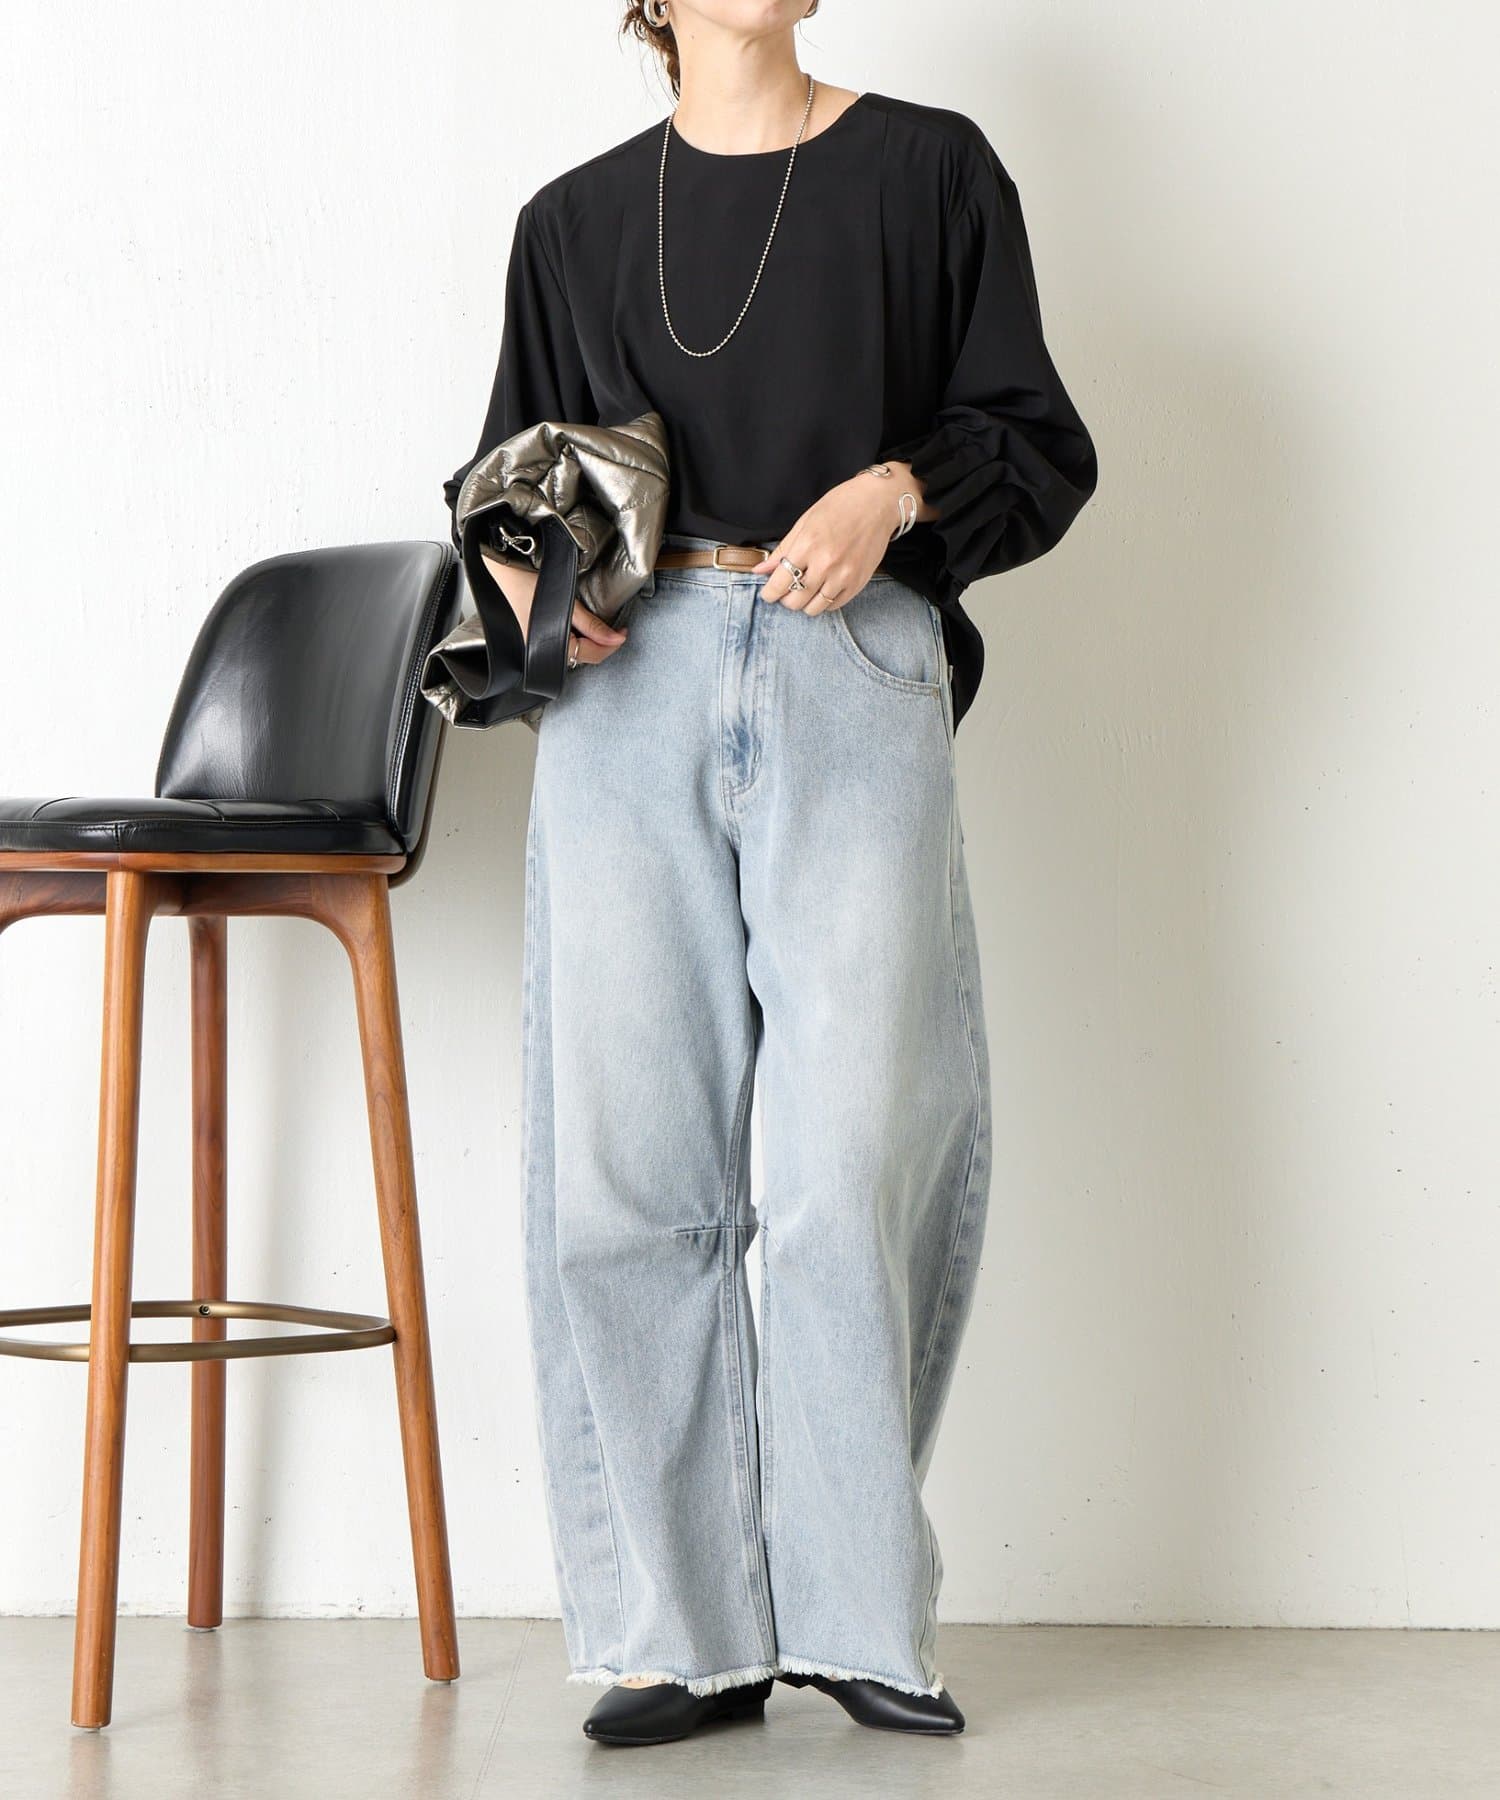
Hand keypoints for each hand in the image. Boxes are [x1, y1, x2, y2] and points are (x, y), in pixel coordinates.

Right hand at [480, 550, 627, 663]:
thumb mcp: (564, 601)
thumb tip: (615, 639)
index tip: (623, 633)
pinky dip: (571, 638)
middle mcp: (538, 651)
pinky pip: (557, 645)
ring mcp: (533, 646)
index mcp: (548, 647)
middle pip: (582, 657)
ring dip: (586, 642)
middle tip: (613, 629)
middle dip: (600, 645)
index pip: (591, 655)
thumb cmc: (523, 580)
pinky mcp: (530, 638)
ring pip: (570, 652)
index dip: (611, 645)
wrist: (497, 568)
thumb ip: (590, 624)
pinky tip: (575, 625)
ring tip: (596, 626)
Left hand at [752, 461, 931, 612]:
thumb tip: (760, 570)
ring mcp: (844, 576)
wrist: (878, 503)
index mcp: (808, 545)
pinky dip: (823, 602)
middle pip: (795, 600)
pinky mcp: (858, 583)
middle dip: (785, 598)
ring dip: (804, 603)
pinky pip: (833, 606)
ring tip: (805, 589)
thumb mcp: (805, 522)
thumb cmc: (840, 506)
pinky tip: (822, 588)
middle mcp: (825, 564)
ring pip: (814, 608)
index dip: (769, 593)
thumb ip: (783, 549)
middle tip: (787, 589)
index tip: (768, 593)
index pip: (779, 582)